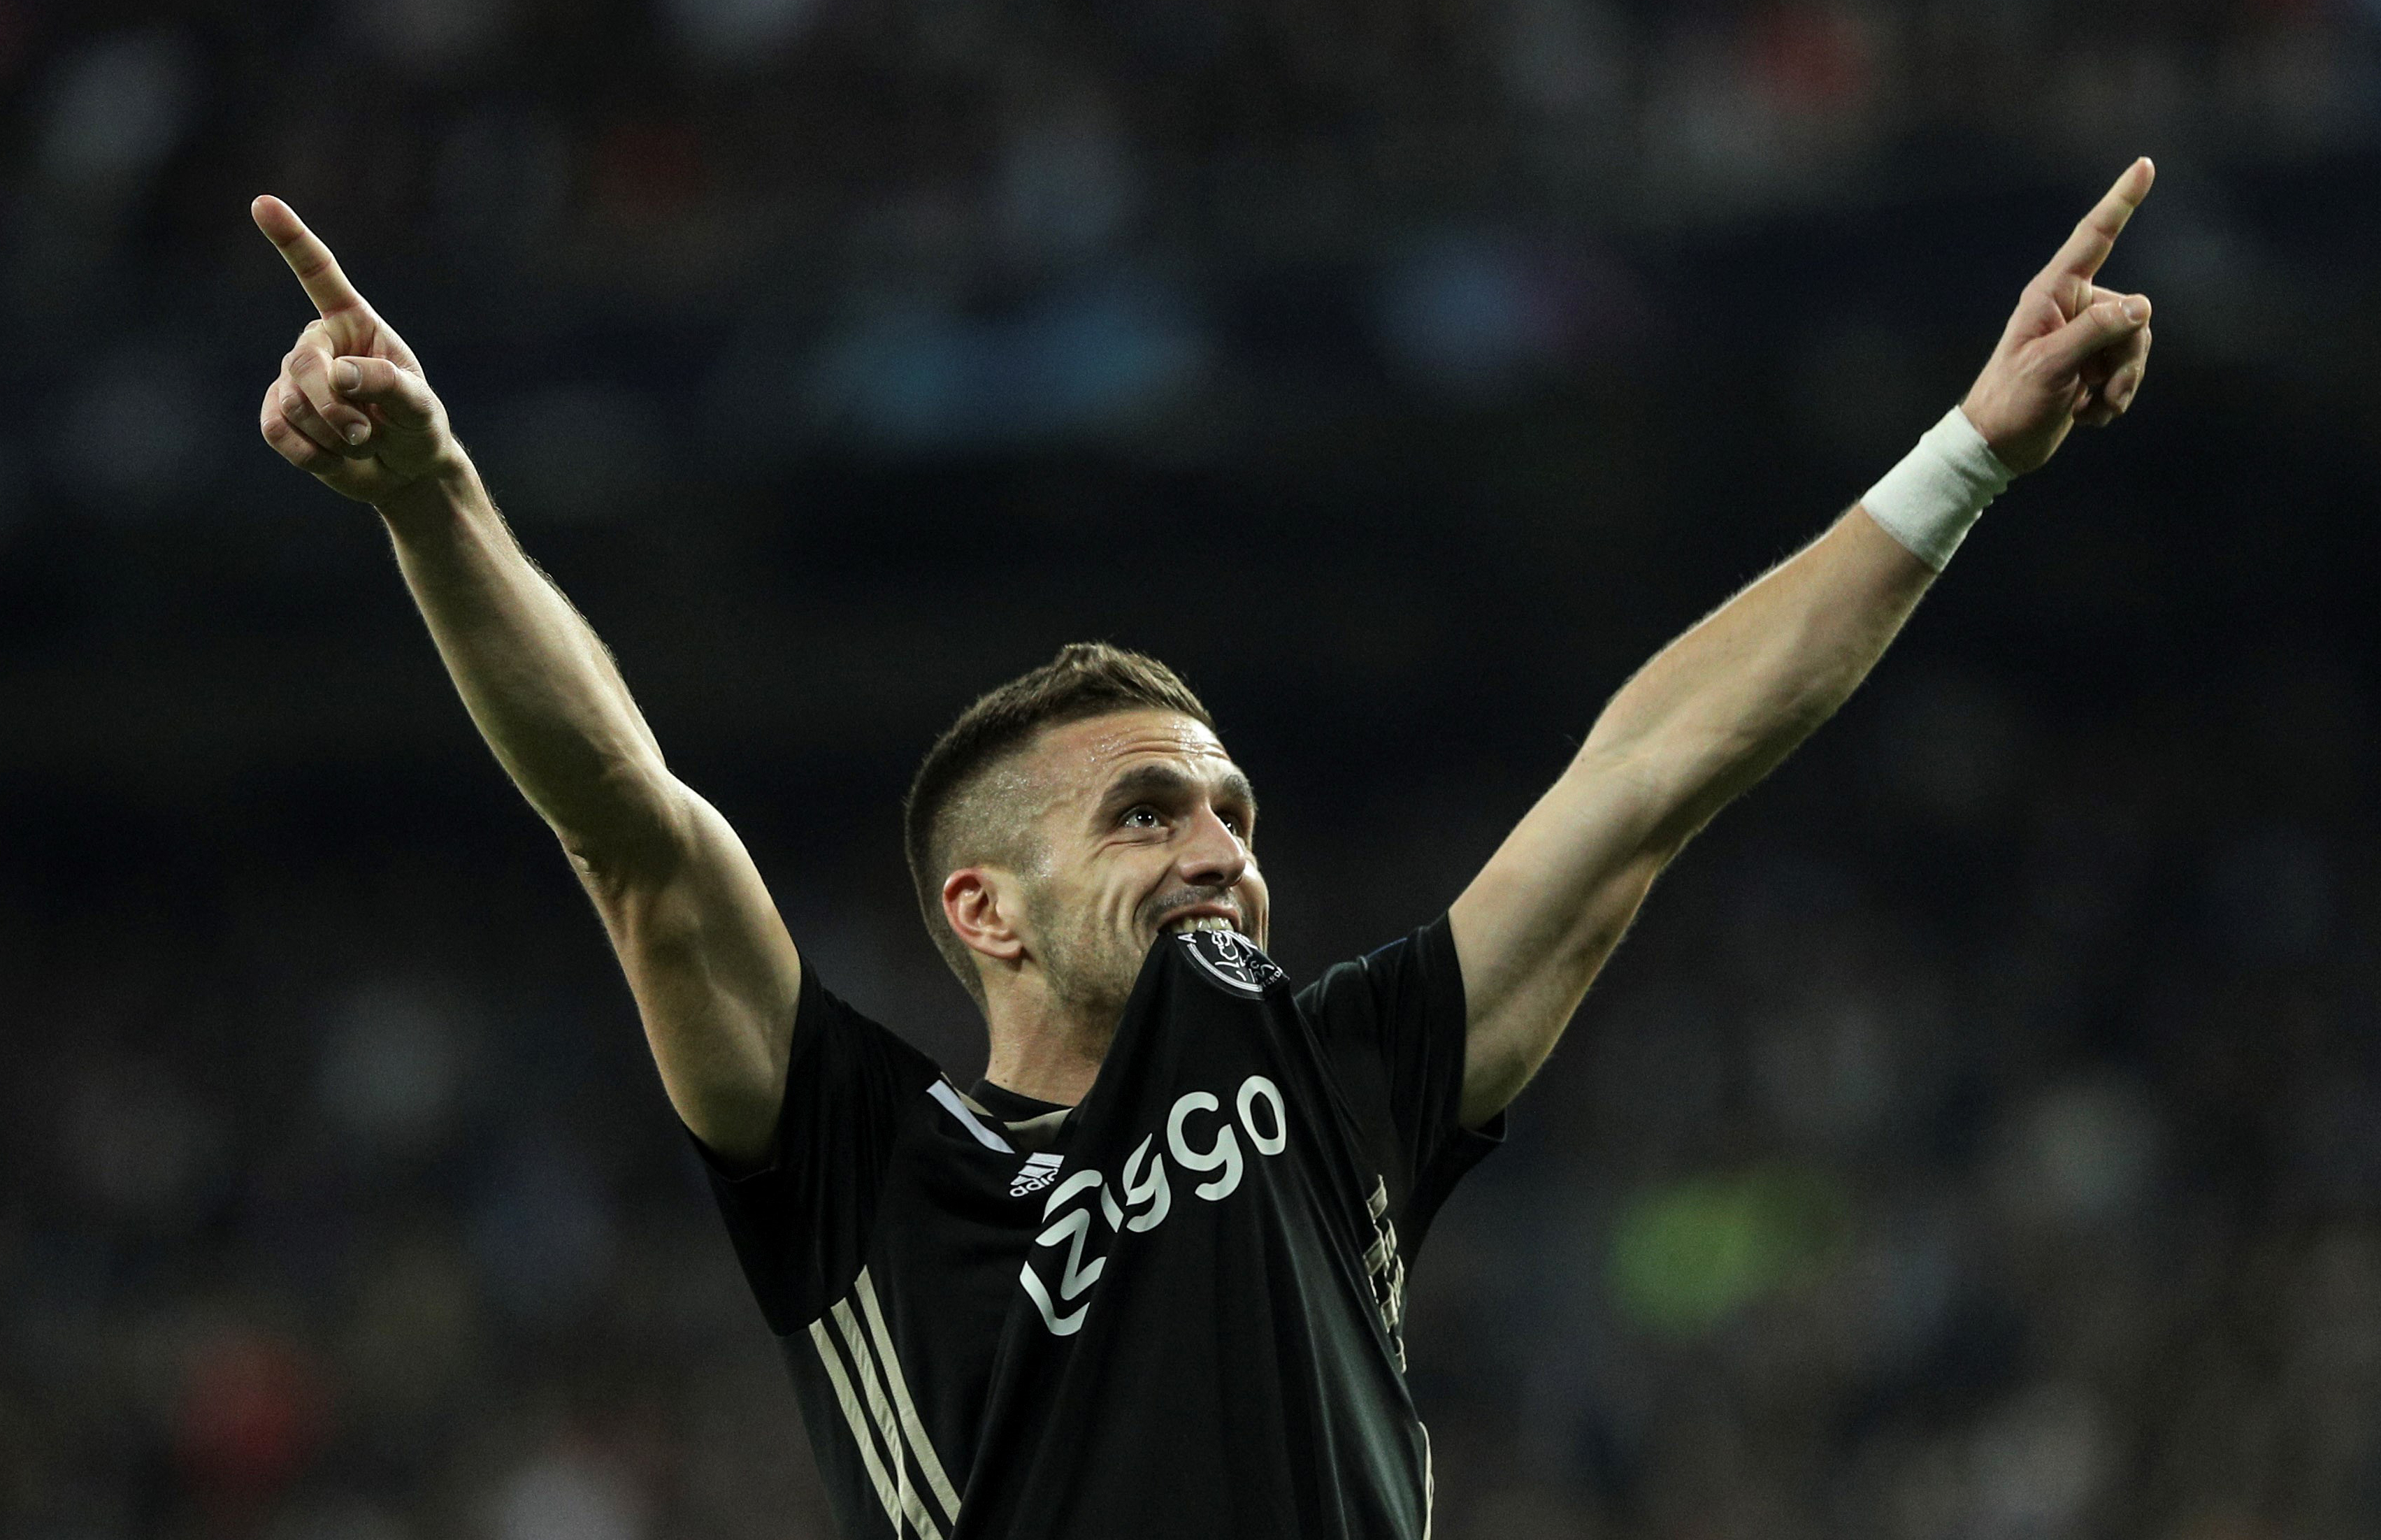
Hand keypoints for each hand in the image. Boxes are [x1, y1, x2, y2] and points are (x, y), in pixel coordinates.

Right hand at [252, 195, 463, 505]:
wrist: (405, 472)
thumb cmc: (417, 427)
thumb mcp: (420, 406)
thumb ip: (388, 385)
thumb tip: (338, 376)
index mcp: (354, 324)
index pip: (319, 274)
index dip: (291, 240)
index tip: (262, 202)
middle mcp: (318, 345)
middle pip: (304, 366)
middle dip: (335, 408)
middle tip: (366, 433)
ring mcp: (292, 379)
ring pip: (291, 404)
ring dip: (333, 436)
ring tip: (361, 441)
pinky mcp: (278, 414)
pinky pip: (278, 431)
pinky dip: (311, 454)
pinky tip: (334, 456)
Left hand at [1960, 158, 2156, 475]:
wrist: (1999, 447)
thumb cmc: (2011, 402)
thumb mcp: (2051, 366)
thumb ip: (2096, 331)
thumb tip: (2141, 305)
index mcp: (2052, 294)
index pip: (2094, 238)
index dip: (2121, 201)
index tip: (2145, 164)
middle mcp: (2072, 307)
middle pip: (2133, 313)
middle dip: (2127, 359)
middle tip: (2099, 392)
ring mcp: (2084, 336)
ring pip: (2136, 344)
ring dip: (2122, 384)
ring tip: (2091, 409)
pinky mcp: (2093, 362)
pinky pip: (2128, 369)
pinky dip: (2115, 397)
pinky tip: (2087, 415)